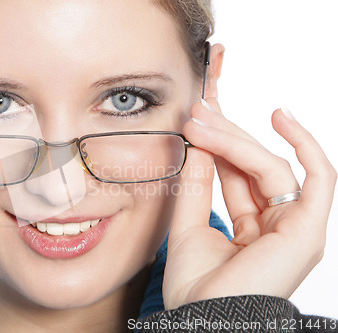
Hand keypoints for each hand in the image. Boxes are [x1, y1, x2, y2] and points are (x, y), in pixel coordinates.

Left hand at [162, 98, 336, 309]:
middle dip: (224, 135)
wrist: (202, 321)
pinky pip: (318, 177)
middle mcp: (277, 226)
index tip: (198, 116)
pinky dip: (304, 145)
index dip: (219, 144)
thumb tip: (198, 142)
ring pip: (271, 167)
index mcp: (252, 229)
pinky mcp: (307, 229)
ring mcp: (295, 227)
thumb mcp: (189, 224)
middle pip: (253, 167)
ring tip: (203, 119)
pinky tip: (279, 118)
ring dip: (236, 139)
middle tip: (197, 110)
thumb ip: (197, 184)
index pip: (237, 174)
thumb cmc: (196, 287)